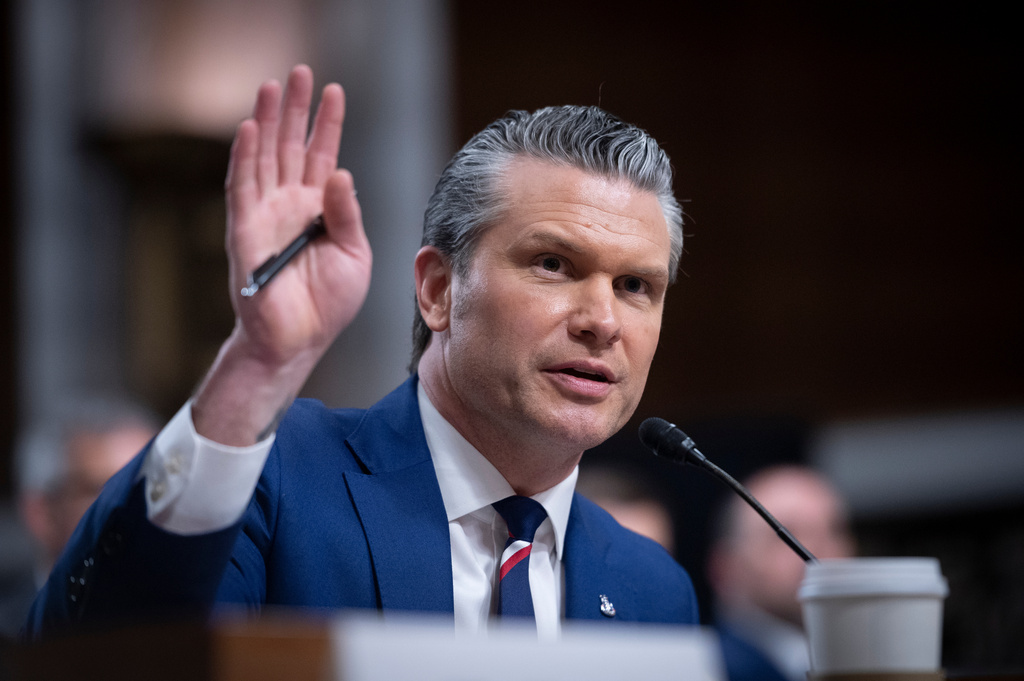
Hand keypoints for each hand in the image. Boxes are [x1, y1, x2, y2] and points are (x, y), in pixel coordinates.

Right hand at [193, 65, 371, 444]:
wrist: (300, 341)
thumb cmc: (328, 303)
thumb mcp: (354, 254)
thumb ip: (348, 214)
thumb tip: (340, 172)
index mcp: (319, 209)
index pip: (322, 156)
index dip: (327, 124)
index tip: (334, 91)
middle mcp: (290, 205)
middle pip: (290, 146)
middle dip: (295, 109)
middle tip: (300, 72)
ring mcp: (265, 215)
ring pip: (264, 158)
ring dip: (267, 122)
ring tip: (272, 86)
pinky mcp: (245, 232)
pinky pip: (242, 189)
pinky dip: (245, 158)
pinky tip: (250, 129)